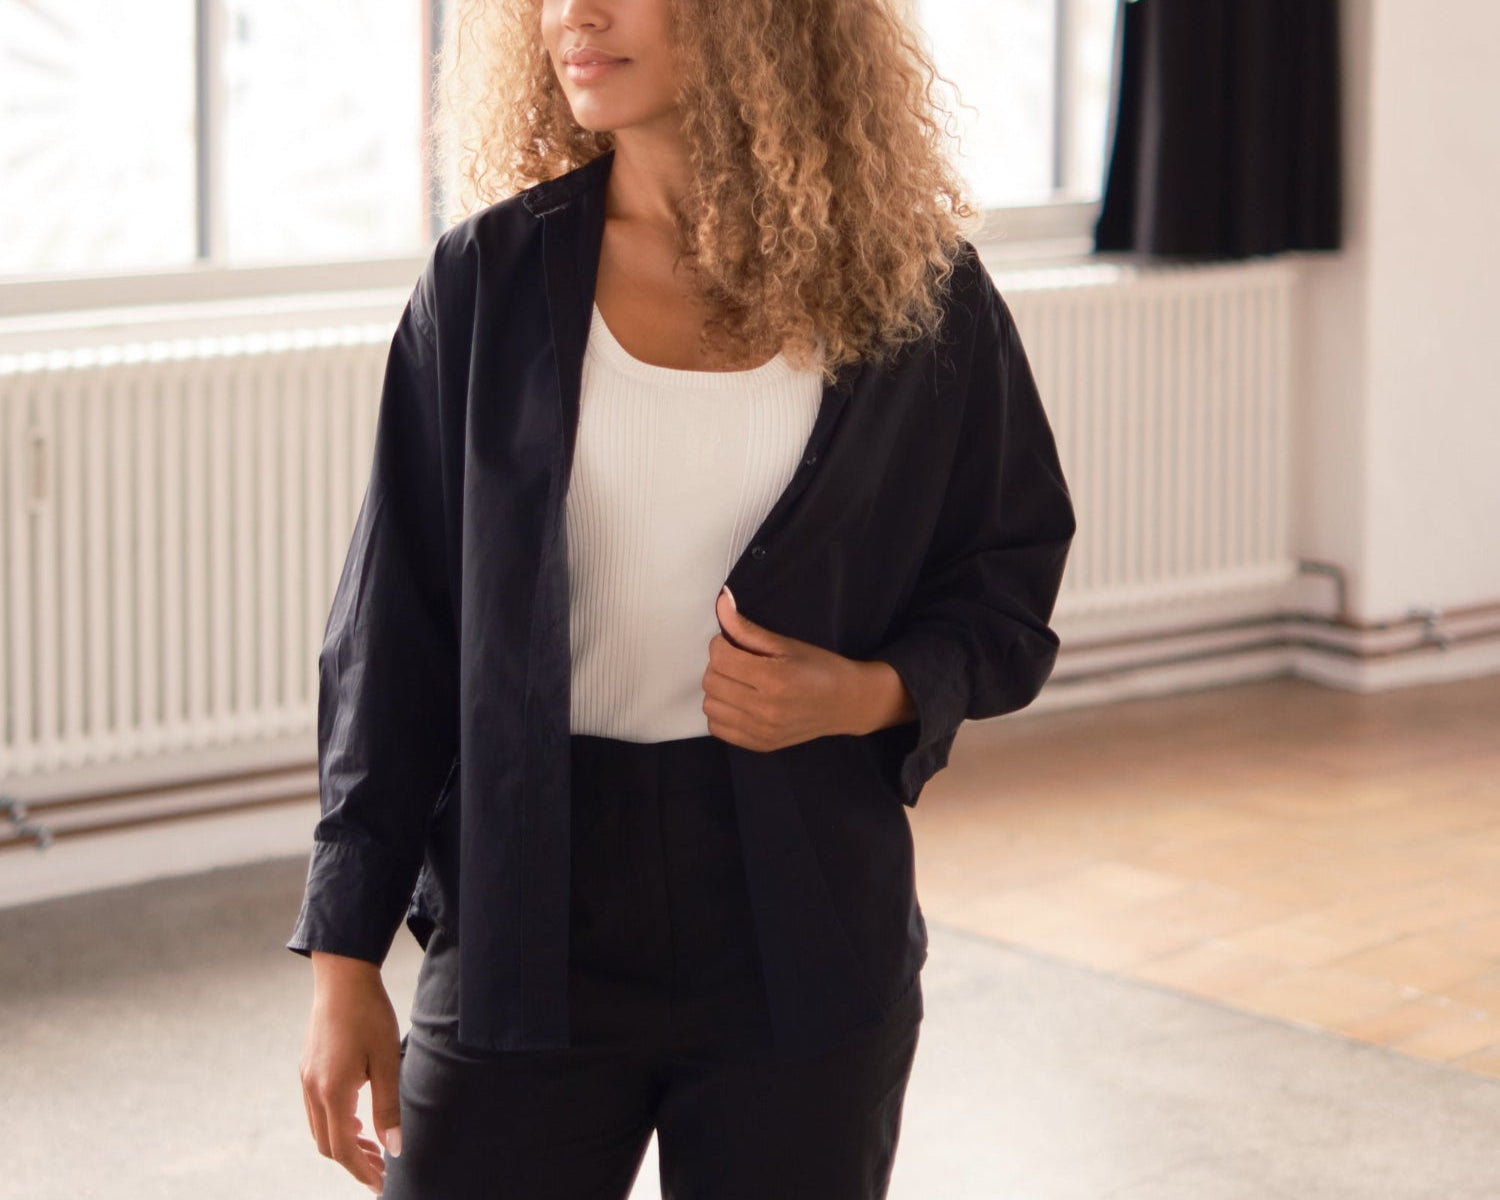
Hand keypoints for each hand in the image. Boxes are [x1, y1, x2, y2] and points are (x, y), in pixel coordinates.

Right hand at [299, 954, 403, 1194]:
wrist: (342, 976)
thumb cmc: (370, 1014)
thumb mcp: (387, 1061)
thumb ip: (389, 1107)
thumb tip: (394, 1149)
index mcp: (332, 1091)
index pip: (343, 1149)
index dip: (362, 1171)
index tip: (381, 1185)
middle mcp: (312, 1089)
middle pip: (327, 1145)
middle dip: (354, 1163)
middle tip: (382, 1171)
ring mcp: (306, 1079)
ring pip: (319, 1128)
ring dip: (344, 1144)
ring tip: (374, 1148)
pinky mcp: (307, 1068)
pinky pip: (316, 1110)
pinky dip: (336, 1124)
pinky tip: (358, 1121)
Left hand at [702, 585, 873, 750]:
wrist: (846, 703)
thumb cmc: (819, 668)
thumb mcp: (786, 644)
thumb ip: (747, 628)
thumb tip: (721, 601)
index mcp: (774, 678)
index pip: (720, 658)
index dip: (721, 645)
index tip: (734, 644)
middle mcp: (765, 709)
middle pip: (712, 681)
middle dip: (720, 666)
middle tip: (738, 662)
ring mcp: (761, 731)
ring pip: (710, 706)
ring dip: (719, 690)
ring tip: (739, 683)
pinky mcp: (760, 745)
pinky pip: (717, 728)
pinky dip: (722, 713)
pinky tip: (740, 703)